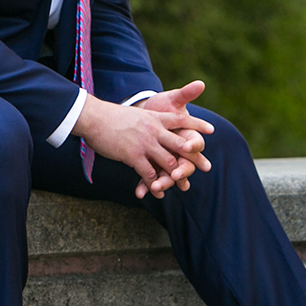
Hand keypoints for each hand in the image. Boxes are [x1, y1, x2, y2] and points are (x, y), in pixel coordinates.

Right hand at [72, 81, 215, 198]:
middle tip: (206, 167)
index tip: (211, 130)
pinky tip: (158, 192)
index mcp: (155, 118)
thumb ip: (149, 120)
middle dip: (194, 157)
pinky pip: (148, 174)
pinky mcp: (133, 155)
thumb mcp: (135, 113)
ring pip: (168, 162)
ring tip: (183, 186)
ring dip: (176, 176)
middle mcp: (154, 130)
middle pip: (181, 144)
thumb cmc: (111, 117)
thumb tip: (153, 124)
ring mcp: (145, 143)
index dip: (197, 125)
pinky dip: (154, 185)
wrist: (94, 117)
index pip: (181, 120)